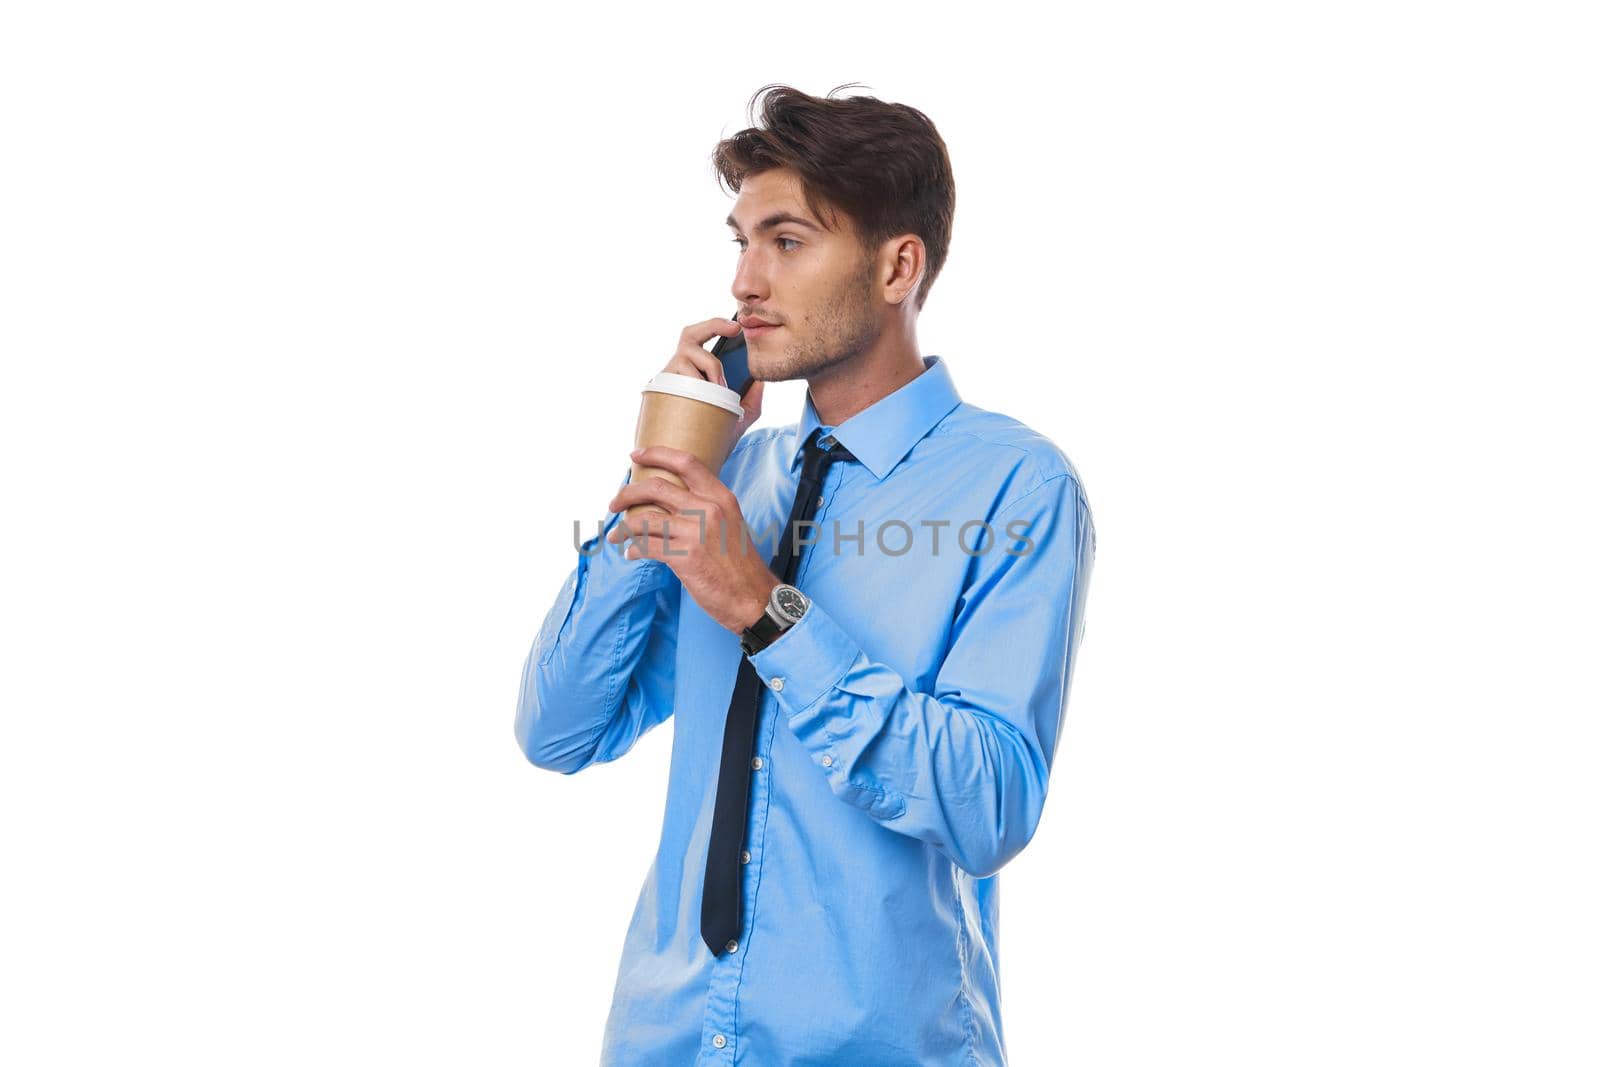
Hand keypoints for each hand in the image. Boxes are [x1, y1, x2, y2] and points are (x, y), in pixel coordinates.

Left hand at [607, 444, 779, 634]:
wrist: (754, 598)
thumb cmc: (740, 565)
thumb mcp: (730, 524)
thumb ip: (705, 509)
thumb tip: (670, 505)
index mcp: (721, 497)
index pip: (686, 463)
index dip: (657, 454)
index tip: (636, 455)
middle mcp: (709, 509)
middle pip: (656, 487)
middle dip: (627, 493)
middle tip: (614, 503)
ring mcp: (697, 532)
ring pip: (645, 519)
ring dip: (624, 528)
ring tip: (615, 536)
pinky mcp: (686, 557)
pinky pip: (647, 546)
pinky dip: (634, 549)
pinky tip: (631, 554)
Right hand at [663, 317, 764, 437]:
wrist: (692, 463)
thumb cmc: (713, 438)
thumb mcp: (741, 417)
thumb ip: (752, 398)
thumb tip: (761, 379)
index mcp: (696, 369)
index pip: (702, 337)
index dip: (716, 325)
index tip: (737, 327)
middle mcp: (680, 369)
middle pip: (689, 334)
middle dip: (711, 326)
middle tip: (733, 330)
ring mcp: (668, 378)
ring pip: (686, 355)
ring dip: (708, 366)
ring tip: (719, 387)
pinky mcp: (657, 391)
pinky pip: (674, 375)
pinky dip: (692, 381)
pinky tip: (702, 394)